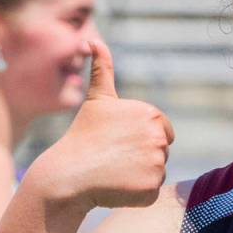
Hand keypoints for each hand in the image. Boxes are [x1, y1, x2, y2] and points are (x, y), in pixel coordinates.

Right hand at [30, 39, 173, 212]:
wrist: (69, 173)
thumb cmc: (84, 134)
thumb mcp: (97, 100)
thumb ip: (103, 70)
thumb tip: (93, 41)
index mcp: (151, 115)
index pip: (163, 130)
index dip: (141, 137)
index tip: (120, 140)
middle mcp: (159, 138)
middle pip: (162, 151)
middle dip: (142, 155)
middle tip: (116, 156)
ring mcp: (157, 164)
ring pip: (157, 171)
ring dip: (139, 173)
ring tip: (114, 170)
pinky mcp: (152, 187)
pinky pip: (151, 191)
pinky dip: (136, 192)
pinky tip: (117, 185)